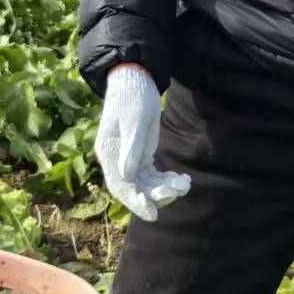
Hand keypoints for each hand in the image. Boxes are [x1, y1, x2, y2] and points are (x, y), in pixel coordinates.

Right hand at [94, 64, 190, 221]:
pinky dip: (166, 181)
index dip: (135, 202)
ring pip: (145, 184)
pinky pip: (152, 176)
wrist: (135, 79)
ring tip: (184, 182)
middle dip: (156, 195)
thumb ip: (131, 150)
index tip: (153, 214)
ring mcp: (128, 159)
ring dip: (165, 188)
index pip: (120, 186)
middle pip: (134, 189)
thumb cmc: (133, 97)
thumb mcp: (134, 122)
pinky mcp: (140, 155)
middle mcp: (116, 160)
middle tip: (178, 190)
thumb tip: (127, 177)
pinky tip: (182, 179)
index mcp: (109, 153)